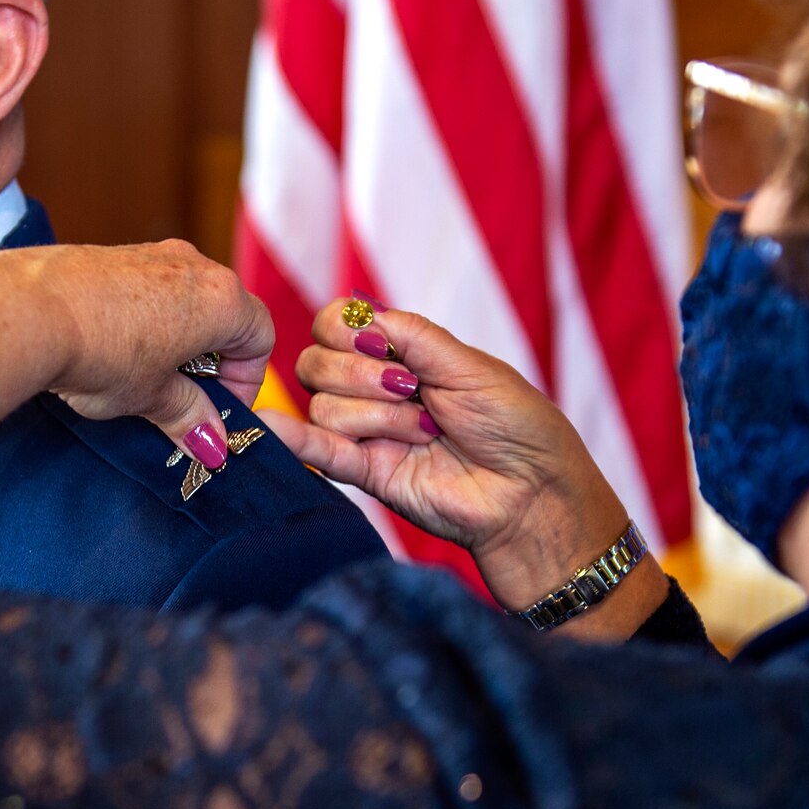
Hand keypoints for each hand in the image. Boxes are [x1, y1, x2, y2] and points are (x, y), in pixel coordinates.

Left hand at [0, 241, 273, 472]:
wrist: (25, 310)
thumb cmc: (100, 352)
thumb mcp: (152, 397)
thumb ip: (190, 417)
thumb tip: (212, 444)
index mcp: (221, 299)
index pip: (261, 339)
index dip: (246, 382)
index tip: (217, 411)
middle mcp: (194, 266)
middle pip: (225, 316)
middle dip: (211, 363)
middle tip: (182, 401)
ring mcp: (153, 254)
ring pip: (185, 301)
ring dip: (177, 342)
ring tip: (142, 379)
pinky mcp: (114, 254)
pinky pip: (148, 289)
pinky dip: (146, 321)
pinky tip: (113, 351)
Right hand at [263, 299, 666, 630]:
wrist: (535, 496)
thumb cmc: (519, 428)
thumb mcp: (472, 366)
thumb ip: (413, 337)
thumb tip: (358, 313)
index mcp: (404, 356)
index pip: (337, 326)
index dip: (346, 330)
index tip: (381, 344)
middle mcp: (378, 392)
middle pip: (318, 364)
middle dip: (360, 373)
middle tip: (412, 391)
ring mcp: (370, 434)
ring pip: (323, 407)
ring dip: (376, 415)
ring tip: (425, 432)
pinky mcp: (368, 475)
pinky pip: (317, 452)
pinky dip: (293, 438)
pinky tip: (274, 427)